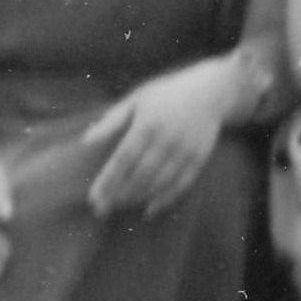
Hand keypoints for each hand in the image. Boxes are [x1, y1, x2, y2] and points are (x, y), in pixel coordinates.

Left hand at [79, 57, 231, 222]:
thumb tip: (87, 140)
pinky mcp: (200, 157)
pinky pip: (182, 184)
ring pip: (160, 182)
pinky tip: (149, 210)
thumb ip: (113, 120)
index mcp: (148, 124)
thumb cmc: (167, 94)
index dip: (108, 181)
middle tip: (102, 209)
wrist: (213, 90)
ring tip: (120, 206)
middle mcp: (168, 138)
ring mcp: (186, 149)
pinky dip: (166, 199)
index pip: (123, 159)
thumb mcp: (137, 99)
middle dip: (119, 195)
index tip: (93, 198)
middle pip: (140, 175)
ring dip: (138, 198)